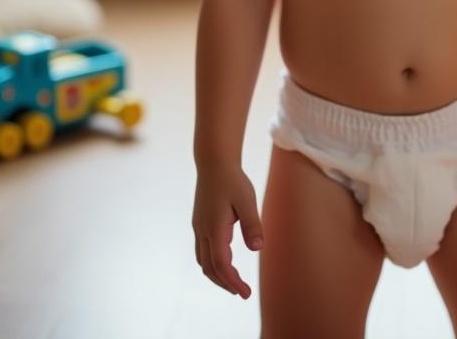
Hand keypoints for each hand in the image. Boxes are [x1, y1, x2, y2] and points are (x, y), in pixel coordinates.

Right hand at [192, 164, 263, 298]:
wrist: (214, 163)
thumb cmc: (233, 180)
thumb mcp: (247, 200)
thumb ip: (252, 224)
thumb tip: (257, 249)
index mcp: (214, 228)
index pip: (221, 265)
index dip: (233, 282)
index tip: (246, 293)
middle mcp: (203, 231)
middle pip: (209, 268)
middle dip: (225, 283)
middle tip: (242, 293)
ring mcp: (198, 228)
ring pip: (203, 261)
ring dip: (217, 275)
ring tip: (234, 282)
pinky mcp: (199, 224)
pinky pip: (202, 251)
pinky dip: (212, 263)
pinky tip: (224, 261)